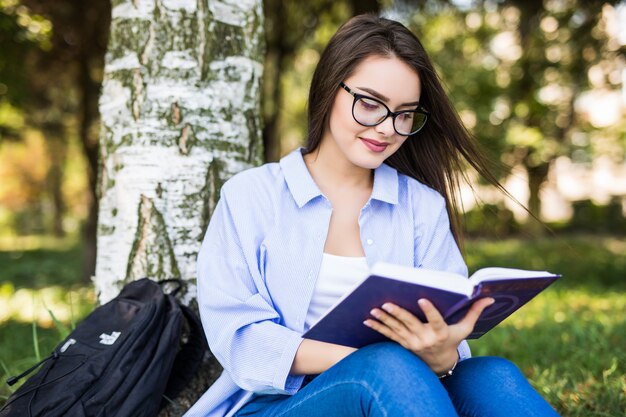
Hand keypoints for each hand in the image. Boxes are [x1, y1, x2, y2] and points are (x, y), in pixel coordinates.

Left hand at [363, 297, 493, 373]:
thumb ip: (474, 312)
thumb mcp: (465, 329)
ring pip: (396, 329)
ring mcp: (412, 343)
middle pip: (410, 324)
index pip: (435, 320)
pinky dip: (377, 328)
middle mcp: (426, 339)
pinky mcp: (403, 345)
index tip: (422, 298)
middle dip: (398, 313)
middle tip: (386, 302)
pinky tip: (366, 320)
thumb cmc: (453, 340)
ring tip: (373, 309)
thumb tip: (489, 296)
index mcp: (441, 333)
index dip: (429, 310)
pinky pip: (388, 336)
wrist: (440, 363)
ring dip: (384, 320)